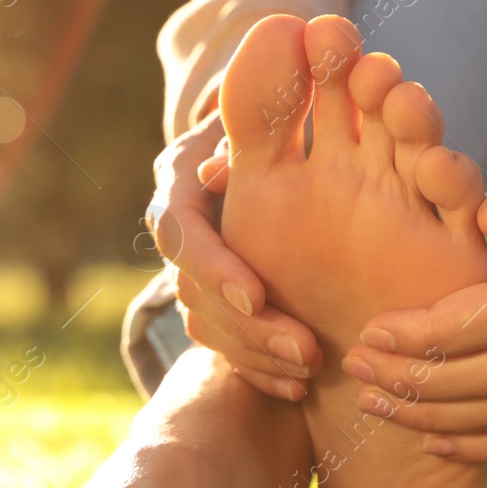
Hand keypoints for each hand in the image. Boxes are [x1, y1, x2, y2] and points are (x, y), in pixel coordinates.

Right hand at [149, 108, 321, 399]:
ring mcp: (195, 270)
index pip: (179, 233)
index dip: (213, 267)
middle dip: (246, 328)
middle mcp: (180, 232)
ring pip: (204, 326)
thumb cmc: (286, 99)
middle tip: (305, 351)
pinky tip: (296, 388)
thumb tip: (215, 174)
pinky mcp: (217, 302)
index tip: (254, 297)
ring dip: (254, 355)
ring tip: (308, 372)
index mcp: (179, 185)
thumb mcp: (275, 99)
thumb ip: (255, 128)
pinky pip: (223, 347)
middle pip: (190, 293)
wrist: (281, 125)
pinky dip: (258, 369)